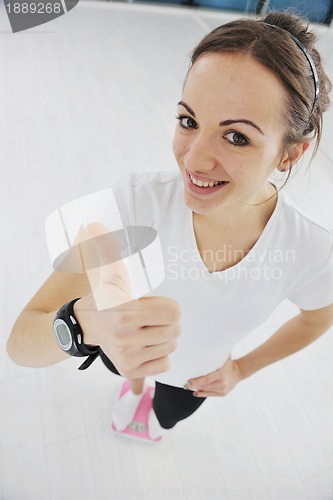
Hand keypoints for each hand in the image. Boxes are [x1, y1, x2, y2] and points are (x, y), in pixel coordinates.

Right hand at [73, 222, 181, 377]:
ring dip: (163, 339)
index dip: (168, 307)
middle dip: (167, 323)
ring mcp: (128, 357)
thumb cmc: (105, 298)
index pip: (174, 312)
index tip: (153, 305)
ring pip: (171, 348)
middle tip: (150, 319)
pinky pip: (164, 366)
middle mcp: (126, 338)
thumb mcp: (110, 274)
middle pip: (175, 331)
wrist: (84, 326)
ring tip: (146, 331)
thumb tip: (94, 224)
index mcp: (126, 313)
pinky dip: (159, 357)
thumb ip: (108, 249)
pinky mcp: (129, 372)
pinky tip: (145, 346)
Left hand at [184, 357, 242, 397]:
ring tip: (188, 387)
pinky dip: (202, 394)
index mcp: (222, 374)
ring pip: (207, 391)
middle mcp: (222, 383)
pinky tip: (195, 392)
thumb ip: (216, 353)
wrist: (239, 372)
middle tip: (185, 384)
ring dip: (196, 389)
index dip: (197, 381)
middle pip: (205, 386)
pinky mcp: (223, 393)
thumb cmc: (228, 362)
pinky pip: (210, 395)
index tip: (189, 380)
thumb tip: (204, 344)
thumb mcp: (224, 357)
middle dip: (194, 385)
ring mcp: (223, 389)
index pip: (206, 379)